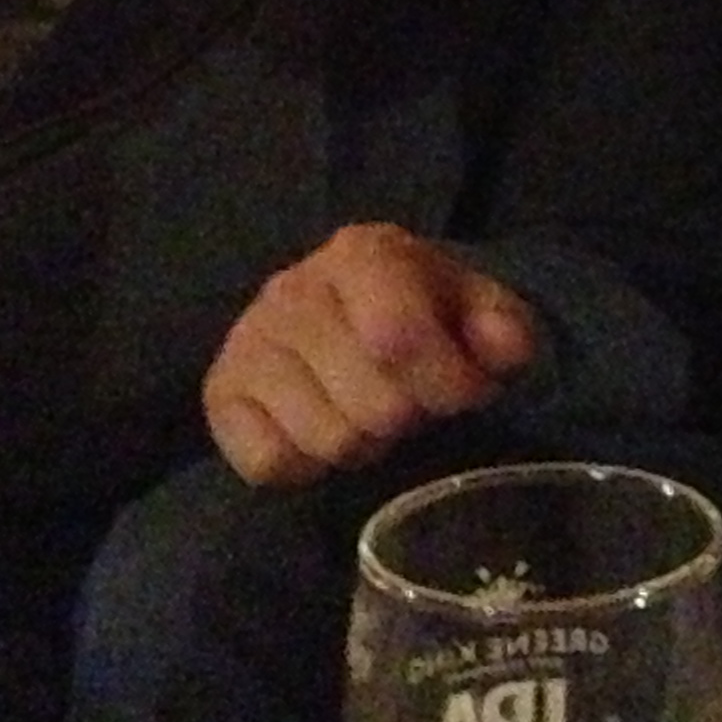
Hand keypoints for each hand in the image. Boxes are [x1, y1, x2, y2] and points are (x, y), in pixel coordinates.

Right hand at [204, 224, 537, 489]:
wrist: (345, 317)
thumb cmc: (421, 313)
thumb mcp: (474, 308)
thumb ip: (502, 326)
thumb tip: (503, 351)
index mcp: (362, 254)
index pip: (399, 336)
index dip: (446, 383)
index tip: (466, 395)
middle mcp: (294, 289)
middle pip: (372, 404)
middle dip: (408, 419)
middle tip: (411, 406)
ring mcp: (249, 339)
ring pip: (326, 440)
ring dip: (361, 446)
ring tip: (365, 415)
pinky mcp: (219, 392)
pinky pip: (270, 463)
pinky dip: (306, 467)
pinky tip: (319, 432)